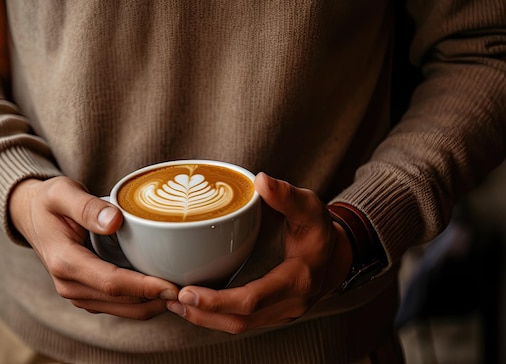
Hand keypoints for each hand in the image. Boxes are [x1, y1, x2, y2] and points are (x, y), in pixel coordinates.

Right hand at [9, 176, 178, 318]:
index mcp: (64, 261)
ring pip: (121, 309)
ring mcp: (76, 292)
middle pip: (120, 302)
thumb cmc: (50, 201)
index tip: (172, 285)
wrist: (31, 214)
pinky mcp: (85, 293)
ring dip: (151, 305)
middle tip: (188, 293)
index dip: (143, 286)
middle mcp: (68, 284)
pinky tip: (162, 292)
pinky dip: (140, 302)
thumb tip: (115, 220)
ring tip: (182, 295)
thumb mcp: (63, 193)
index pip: (111, 282)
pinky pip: (116, 305)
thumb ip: (87, 206)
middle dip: (155, 300)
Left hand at [166, 172, 352, 332]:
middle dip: (203, 313)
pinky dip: (214, 315)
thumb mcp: (309, 208)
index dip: (219, 301)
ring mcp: (279, 313)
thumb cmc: (319, 231)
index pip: (253, 300)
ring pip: (238, 326)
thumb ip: (287, 196)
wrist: (335, 257)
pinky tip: (191, 304)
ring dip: (204, 318)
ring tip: (173, 302)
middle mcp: (288, 304)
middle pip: (240, 321)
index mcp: (297, 280)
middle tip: (170, 297)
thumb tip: (261, 180)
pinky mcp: (270, 314)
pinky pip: (240, 321)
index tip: (188, 293)